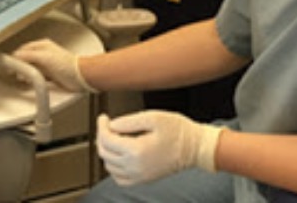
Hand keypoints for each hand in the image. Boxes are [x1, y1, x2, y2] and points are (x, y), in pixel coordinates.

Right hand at [12, 38, 94, 91]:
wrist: (80, 76)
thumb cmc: (66, 64)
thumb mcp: (44, 57)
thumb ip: (28, 55)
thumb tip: (15, 56)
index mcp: (42, 45)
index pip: (22, 49)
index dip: (15, 57)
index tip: (8, 64)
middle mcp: (43, 54)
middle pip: (25, 59)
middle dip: (19, 66)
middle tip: (14, 72)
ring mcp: (46, 64)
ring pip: (30, 68)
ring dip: (25, 73)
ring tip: (22, 78)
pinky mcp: (50, 75)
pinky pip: (37, 76)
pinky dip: (32, 79)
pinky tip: (30, 82)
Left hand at [96, 111, 222, 184]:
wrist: (195, 148)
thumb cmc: (178, 131)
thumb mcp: (153, 117)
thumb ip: (129, 121)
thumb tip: (111, 125)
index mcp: (136, 150)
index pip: (106, 139)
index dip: (101, 125)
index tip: (103, 117)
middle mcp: (135, 166)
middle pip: (104, 152)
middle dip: (102, 136)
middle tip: (107, 125)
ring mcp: (139, 176)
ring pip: (109, 166)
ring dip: (107, 150)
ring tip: (114, 137)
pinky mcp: (143, 180)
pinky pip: (119, 178)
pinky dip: (113, 166)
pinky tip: (119, 155)